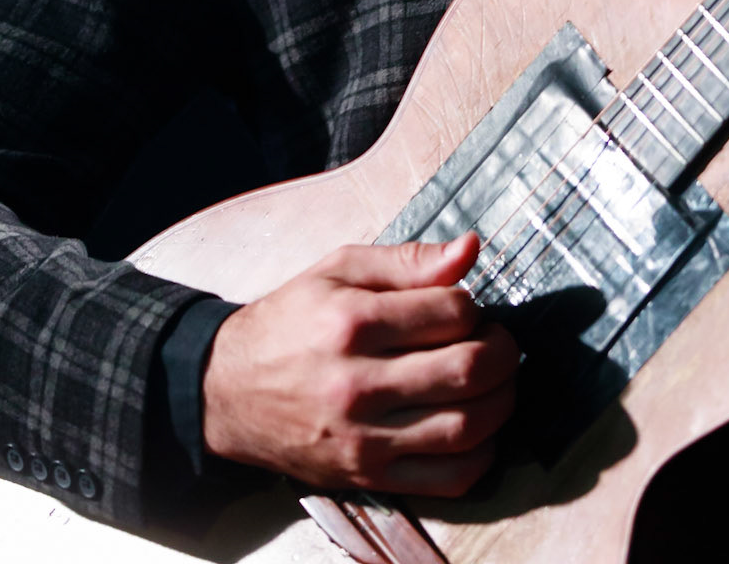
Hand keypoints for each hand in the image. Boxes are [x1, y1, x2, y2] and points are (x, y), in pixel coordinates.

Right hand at [201, 233, 518, 495]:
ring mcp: (364, 438)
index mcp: (352, 322)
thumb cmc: (290, 321)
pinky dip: (482, 454)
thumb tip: (471, 248)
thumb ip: (408, 260)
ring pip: (466, 427)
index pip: (452, 311)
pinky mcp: (367, 476)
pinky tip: (480, 427)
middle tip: (498, 340)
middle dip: (502, 350)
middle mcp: (358, 384)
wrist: (226, 390)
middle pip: (467, 369)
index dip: (473, 305)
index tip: (465, 307)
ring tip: (497, 379)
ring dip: (502, 399)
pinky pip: (449, 478)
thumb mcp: (339, 269)